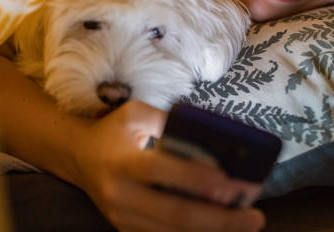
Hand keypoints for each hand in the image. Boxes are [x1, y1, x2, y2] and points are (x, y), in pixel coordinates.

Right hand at [70, 100, 265, 231]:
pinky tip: (220, 229)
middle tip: (255, 217)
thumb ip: (169, 123)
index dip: (199, 179)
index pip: (164, 172)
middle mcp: (121, 196)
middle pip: (176, 215)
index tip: (234, 183)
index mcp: (122, 162)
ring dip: (213, 231)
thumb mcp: (136, 114)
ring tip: (246, 223)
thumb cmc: (113, 130)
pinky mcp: (126, 230)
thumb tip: (213, 140)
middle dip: (220, 220)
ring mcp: (122, 219)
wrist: (78, 156)